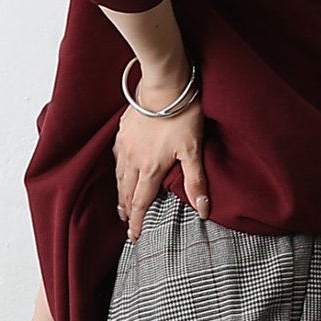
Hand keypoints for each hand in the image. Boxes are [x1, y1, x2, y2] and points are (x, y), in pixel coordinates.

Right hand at [115, 72, 209, 241]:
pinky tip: (119, 168)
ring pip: (118, 175)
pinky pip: (116, 155)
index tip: (134, 236)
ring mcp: (126, 143)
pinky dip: (117, 168)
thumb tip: (203, 210)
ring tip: (120, 203)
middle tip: (126, 222)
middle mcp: (133, 159)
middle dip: (126, 209)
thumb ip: (196, 181)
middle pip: (126, 191)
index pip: (141, 202)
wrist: (165, 83)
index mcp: (150, 168)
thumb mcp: (194, 150)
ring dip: (120, 192)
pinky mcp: (123, 129)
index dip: (137, 222)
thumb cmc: (182, 114)